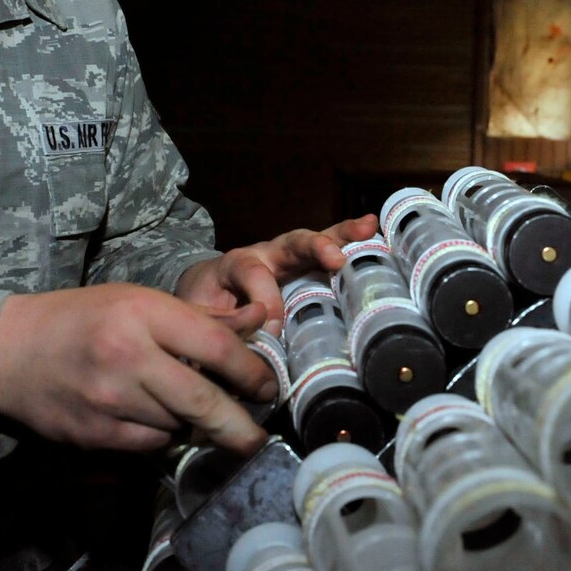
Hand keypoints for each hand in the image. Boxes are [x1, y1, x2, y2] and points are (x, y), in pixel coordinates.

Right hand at [0, 283, 276, 454]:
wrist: (9, 351)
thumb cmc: (82, 318)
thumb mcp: (138, 301)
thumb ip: (199, 319)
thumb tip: (259, 325)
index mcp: (142, 313)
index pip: (217, 347)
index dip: (251, 372)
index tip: (266, 387)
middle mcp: (128, 357)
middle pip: (204, 402)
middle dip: (240, 427)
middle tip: (260, 439)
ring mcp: (109, 400)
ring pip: (179, 426)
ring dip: (195, 425)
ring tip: (192, 410)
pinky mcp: (96, 435)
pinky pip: (151, 444)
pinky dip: (162, 435)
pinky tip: (151, 417)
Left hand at [175, 214, 379, 332]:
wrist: (203, 293)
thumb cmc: (203, 304)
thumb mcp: (197, 315)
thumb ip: (219, 325)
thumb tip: (253, 342)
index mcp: (235, 264)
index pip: (255, 276)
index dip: (266, 303)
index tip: (271, 332)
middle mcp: (266, 254)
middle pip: (291, 243)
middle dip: (314, 249)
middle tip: (335, 259)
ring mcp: (287, 259)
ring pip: (314, 243)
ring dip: (341, 237)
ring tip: (366, 228)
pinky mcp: (304, 269)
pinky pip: (328, 253)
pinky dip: (349, 241)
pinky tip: (373, 232)